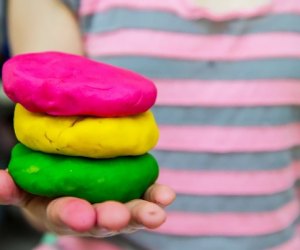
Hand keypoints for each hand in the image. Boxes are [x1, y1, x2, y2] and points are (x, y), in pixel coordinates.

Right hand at [0, 169, 175, 236]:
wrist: (74, 181)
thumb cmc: (48, 186)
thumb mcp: (27, 187)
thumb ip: (12, 188)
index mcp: (65, 211)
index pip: (66, 215)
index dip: (72, 216)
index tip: (80, 215)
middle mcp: (94, 213)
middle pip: (103, 219)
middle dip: (111, 219)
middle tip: (119, 219)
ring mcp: (117, 203)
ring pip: (130, 211)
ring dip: (143, 213)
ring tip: (158, 213)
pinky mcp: (134, 191)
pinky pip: (147, 194)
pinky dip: (157, 195)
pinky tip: (167, 195)